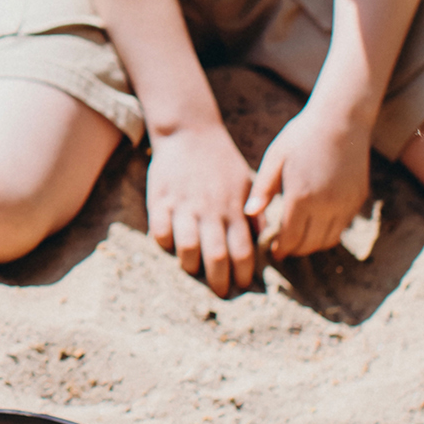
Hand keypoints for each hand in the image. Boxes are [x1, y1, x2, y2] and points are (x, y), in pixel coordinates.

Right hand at [145, 120, 257, 294]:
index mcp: (234, 208)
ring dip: (191, 266)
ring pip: (188, 247)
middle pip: (217, 255)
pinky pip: (160, 231)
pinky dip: (165, 243)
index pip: (243, 250)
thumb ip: (254, 211)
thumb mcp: (246, 181)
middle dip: (219, 280)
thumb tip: (263, 238)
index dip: (243, 273)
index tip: (242, 285)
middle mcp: (211, 210)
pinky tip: (170, 246)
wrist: (189, 130)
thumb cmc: (221, 160)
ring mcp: (184, 205)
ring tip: (193, 270)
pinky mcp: (160, 199)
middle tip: (220, 292)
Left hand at [246, 102, 373, 260]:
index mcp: (301, 197)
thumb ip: (263, 189)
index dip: (280, 249)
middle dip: (294, 250)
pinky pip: (342, 228)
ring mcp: (345, 204)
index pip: (290, 237)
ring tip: (298, 240)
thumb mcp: (275, 158)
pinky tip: (316, 226)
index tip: (272, 252)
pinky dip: (328, 234)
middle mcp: (326, 205)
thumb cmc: (301, 136)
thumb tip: (248, 214)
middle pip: (309, 244)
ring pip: (328, 240)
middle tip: (283, 248)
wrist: (341, 120)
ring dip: (312, 245)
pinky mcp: (357, 200)